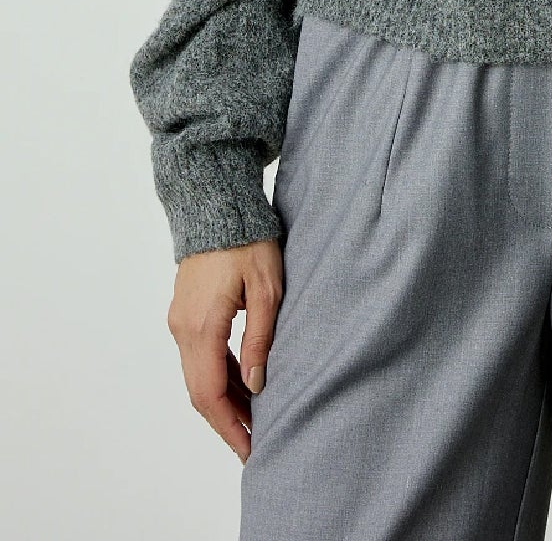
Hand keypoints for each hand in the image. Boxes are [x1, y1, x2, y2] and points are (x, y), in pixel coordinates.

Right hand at [166, 238, 284, 462]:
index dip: (230, 428)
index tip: (250, 450)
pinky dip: (220, 375)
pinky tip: (244, 382)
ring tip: (256, 417)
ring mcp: (180, 321)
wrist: (217, 204)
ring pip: (199, 376)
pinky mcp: (185, 313)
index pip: (210, 394)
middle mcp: (183, 329)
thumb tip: (258, 385)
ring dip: (225, 399)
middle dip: (227, 421)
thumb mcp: (266, 288)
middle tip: (256, 442)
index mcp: (201, 327)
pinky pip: (199, 356)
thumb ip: (260, 337)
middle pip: (200, 392)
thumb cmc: (247, 241)